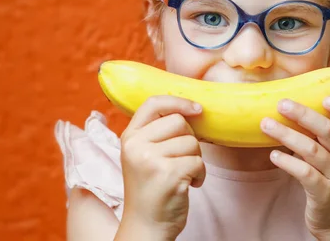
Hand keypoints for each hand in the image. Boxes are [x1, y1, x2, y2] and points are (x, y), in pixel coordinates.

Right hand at [118, 96, 204, 239]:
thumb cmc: (152, 189)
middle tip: (182, 159)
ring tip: (182, 175)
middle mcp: (135, 145)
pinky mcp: (167, 174)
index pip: (153, 103)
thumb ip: (158, 132)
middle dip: (190, 139)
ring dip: (196, 160)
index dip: (178, 101)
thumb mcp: (144, 155)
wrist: (146, 227)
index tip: (196, 109)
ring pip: (192, 142)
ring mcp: (150, 159)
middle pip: (179, 122)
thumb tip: (192, 108)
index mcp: (129, 137)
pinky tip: (189, 185)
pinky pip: (198, 162)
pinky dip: (200, 175)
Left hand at [260, 96, 329, 238]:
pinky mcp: (324, 194)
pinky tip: (273, 155)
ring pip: (312, 150)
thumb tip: (289, 105)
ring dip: (287, 135)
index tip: (326, 97)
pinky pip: (305, 174)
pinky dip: (288, 162)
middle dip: (304, 115)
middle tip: (282, 104)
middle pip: (328, 131)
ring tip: (266, 125)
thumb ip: (320, 133)